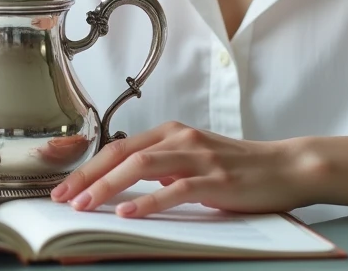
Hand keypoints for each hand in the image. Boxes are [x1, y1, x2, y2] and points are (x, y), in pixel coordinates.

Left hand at [50, 121, 317, 217]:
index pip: (116, 148)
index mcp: (170, 134)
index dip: (86, 167)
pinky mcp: (214, 178)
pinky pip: (174, 189)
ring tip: (85, 205)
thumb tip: (124, 185)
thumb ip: (163, 168)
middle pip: (120, 154)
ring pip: (140, 167)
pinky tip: (127, 212)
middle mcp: (179, 138)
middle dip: (86, 176)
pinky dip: (147, 201)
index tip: (62, 188)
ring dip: (107, 186)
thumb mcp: (193, 161)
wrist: (286, 167)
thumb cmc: (238, 168)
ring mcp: (197, 157)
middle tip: (62, 198)